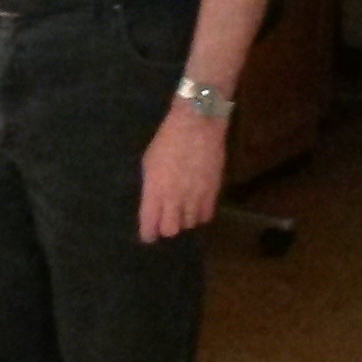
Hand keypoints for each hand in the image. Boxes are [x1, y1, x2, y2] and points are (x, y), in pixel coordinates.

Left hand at [139, 101, 228, 242]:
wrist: (197, 125)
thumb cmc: (167, 140)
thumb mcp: (149, 163)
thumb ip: (151, 187)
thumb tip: (152, 203)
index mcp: (155, 190)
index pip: (150, 224)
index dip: (148, 234)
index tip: (148, 236)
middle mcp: (174, 198)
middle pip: (170, 230)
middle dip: (166, 229)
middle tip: (165, 222)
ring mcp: (195, 196)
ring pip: (189, 224)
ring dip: (183, 221)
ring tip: (181, 212)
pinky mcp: (212, 192)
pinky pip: (206, 216)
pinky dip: (200, 215)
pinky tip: (196, 207)